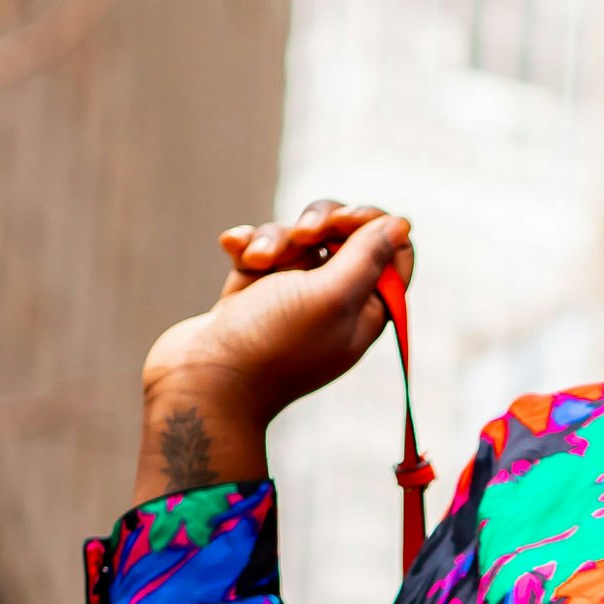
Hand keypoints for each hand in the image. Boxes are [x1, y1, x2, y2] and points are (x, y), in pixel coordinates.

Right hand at [132, 199, 411, 506]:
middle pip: (345, 235)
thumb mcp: (332, 296)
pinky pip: (259, 248)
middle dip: (321, 223)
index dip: (374, 226)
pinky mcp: (253, 292)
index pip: (394, 254)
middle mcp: (334, 303)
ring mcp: (291, 296)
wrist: (202, 382)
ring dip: (275, 238)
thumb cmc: (272, 342)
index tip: (345, 222)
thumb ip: (369, 257)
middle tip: (304, 234)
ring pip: (296, 238)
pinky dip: (248, 244)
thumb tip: (401, 225)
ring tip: (257, 260)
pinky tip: (233, 249)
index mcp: (365, 311)